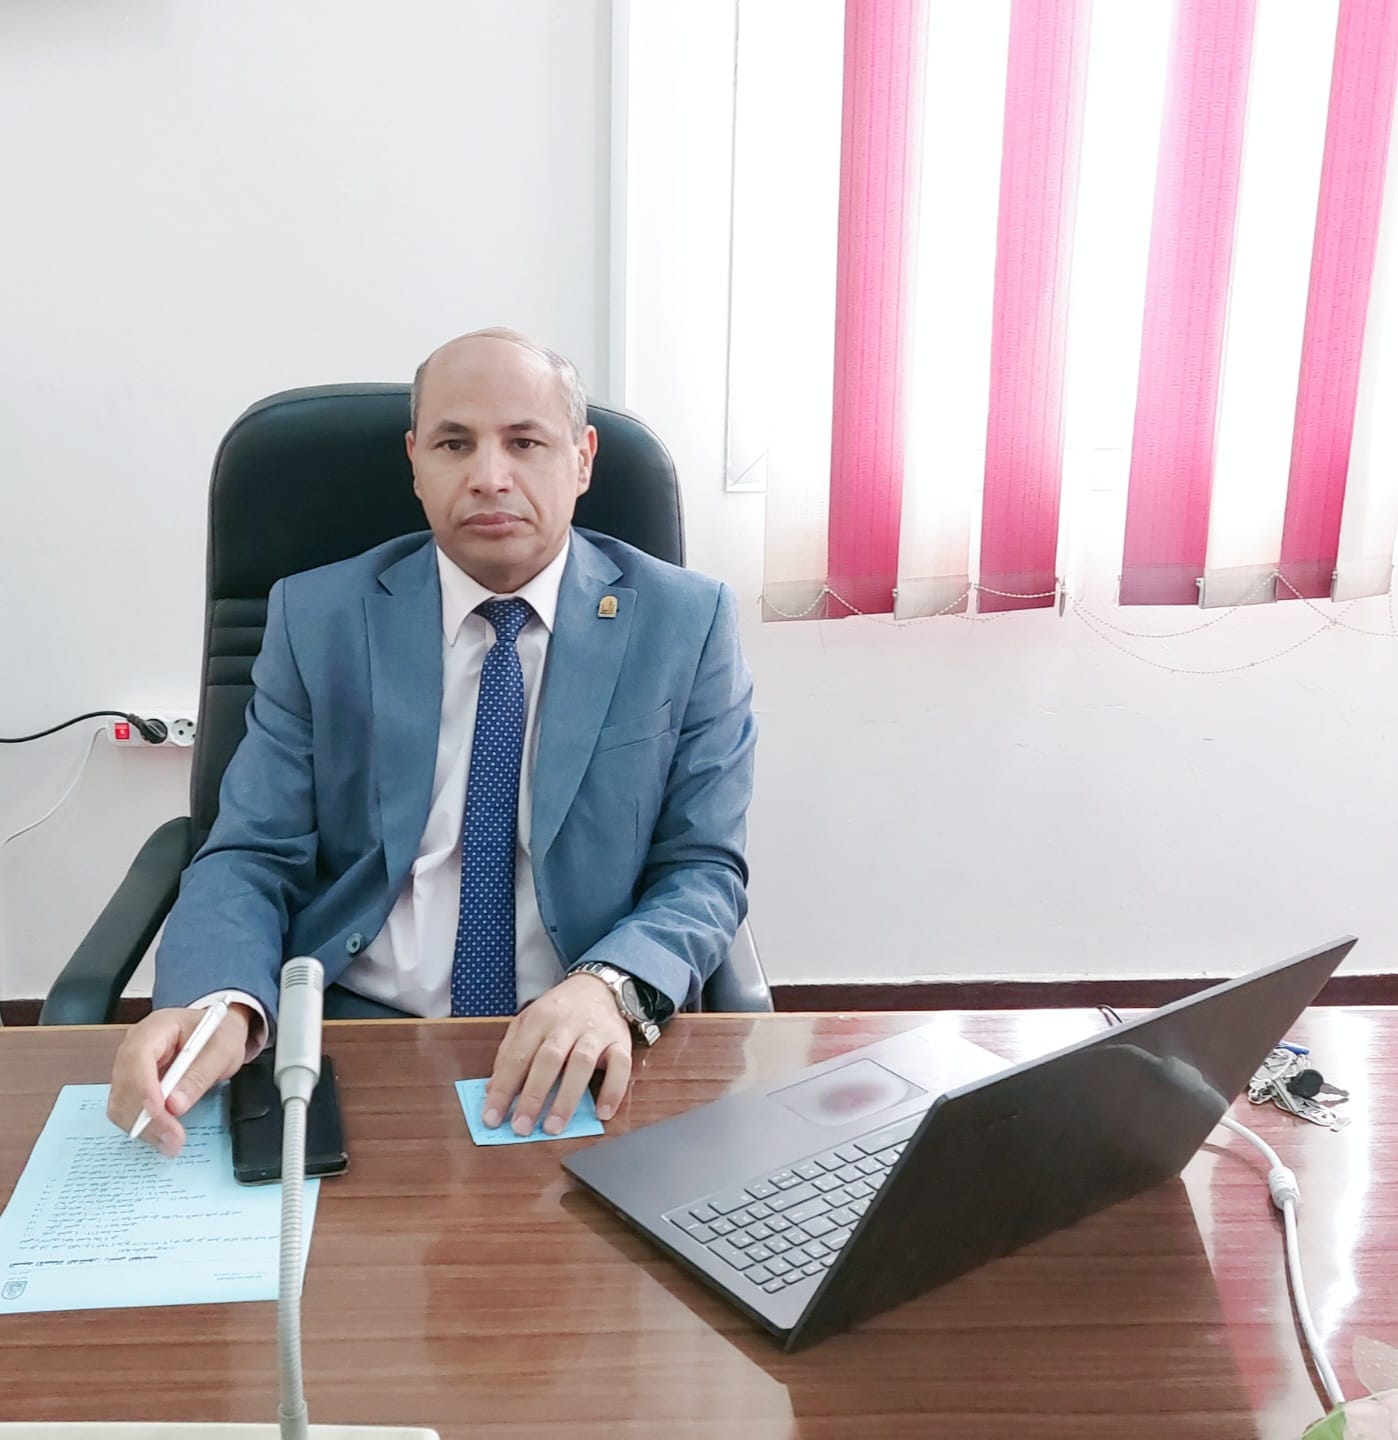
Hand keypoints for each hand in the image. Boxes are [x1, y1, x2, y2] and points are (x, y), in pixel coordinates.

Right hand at [107, 1004, 252, 1155]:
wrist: (218, 1032)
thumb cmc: (220, 1034)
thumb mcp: (222, 1050)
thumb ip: (200, 1075)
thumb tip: (174, 1105)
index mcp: (157, 1027)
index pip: (138, 1056)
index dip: (144, 1086)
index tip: (160, 1111)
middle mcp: (134, 1045)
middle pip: (126, 1083)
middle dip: (146, 1115)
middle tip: (173, 1140)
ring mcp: (130, 1066)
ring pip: (121, 1102)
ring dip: (143, 1126)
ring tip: (171, 1143)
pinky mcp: (132, 1085)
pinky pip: (127, 1109)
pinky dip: (143, 1125)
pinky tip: (163, 1135)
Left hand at [482, 974, 631, 1135]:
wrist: (598, 987)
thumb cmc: (558, 1012)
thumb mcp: (527, 1022)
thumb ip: (510, 1053)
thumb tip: (492, 1090)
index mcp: (539, 1019)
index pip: (518, 1056)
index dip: (503, 1088)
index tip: (491, 1118)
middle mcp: (567, 1024)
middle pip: (549, 1059)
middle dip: (533, 1096)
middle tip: (521, 1128)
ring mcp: (595, 1032)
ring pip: (581, 1063)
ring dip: (567, 1098)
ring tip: (553, 1127)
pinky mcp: (620, 1041)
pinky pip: (621, 1066)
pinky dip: (613, 1090)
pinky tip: (602, 1113)